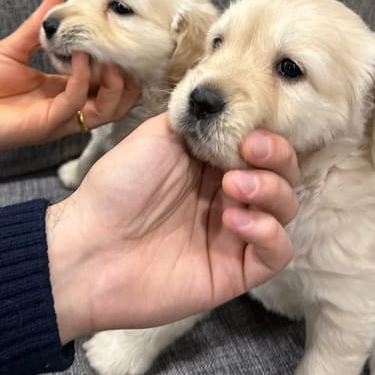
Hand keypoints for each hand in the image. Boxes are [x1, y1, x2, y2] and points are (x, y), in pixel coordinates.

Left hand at [0, 0, 139, 172]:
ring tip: (112, 57)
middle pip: (116, 103)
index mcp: (61, 92)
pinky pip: (76, 103)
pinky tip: (80, 57)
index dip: (118, 65)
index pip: (104, 85)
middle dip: (128, 80)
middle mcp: (65, 109)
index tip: (120, 38)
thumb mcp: (12, 49)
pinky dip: (82, 79)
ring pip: (106, 111)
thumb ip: (38, 27)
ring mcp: (57, 119)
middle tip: (127, 52)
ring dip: (115, 84)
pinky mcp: (45, 125)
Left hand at [46, 114, 299, 342]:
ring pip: (286, 209)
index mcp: (213, 163)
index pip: (263, 146)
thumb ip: (199, 119)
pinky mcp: (235, 271)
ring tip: (234, 187)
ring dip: (271, 191)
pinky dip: (268, 232)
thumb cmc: (117, 187)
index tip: (249, 132)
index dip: (268, 136)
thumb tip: (229, 104)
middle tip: (249, 152)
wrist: (88, 245)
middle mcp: (230, 195)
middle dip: (278, 158)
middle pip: (284, 175)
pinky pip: (277, 252)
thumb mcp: (159, 136)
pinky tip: (235, 220)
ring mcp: (235, 234)